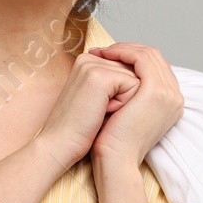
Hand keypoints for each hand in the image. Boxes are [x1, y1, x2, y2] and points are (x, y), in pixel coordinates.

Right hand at [32, 48, 141, 174]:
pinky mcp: (99, 76)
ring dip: (124, 101)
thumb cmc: (80, 129)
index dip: (121, 95)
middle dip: (124, 97)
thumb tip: (142, 79)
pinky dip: (123, 104)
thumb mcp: (99, 100)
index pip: (125, 69)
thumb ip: (115, 83)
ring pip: (134, 79)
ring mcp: (93, 65)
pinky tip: (103, 113)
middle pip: (132, 72)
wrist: (60, 145)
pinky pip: (132, 85)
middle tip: (98, 112)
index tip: (98, 109)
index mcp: (87, 61)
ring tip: (100, 113)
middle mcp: (89, 58)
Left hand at [87, 43, 183, 171]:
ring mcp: (168, 93)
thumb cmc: (115, 142)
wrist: (116, 160)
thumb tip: (119, 77)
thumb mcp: (128, 113)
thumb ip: (132, 95)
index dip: (134, 58)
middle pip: (155, 58)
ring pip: (149, 54)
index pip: (156, 68)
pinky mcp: (155, 90)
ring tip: (103, 51)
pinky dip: (124, 52)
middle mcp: (175, 97)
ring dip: (125, 49)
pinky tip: (107, 55)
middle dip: (129, 49)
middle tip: (106, 50)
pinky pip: (141, 58)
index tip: (112, 57)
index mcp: (171, 103)